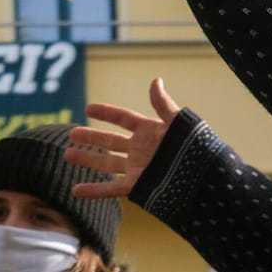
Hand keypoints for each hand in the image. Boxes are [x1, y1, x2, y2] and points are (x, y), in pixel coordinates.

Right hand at [66, 78, 184, 198]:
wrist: (203, 178)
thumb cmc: (195, 148)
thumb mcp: (178, 123)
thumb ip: (162, 104)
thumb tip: (155, 80)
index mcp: (149, 131)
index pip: (123, 119)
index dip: (106, 113)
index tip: (88, 108)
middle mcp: (140, 150)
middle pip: (110, 142)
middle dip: (91, 137)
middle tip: (72, 133)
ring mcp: (137, 168)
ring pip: (106, 163)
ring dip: (87, 159)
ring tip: (67, 154)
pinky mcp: (136, 187)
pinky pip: (110, 188)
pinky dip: (93, 190)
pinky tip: (75, 190)